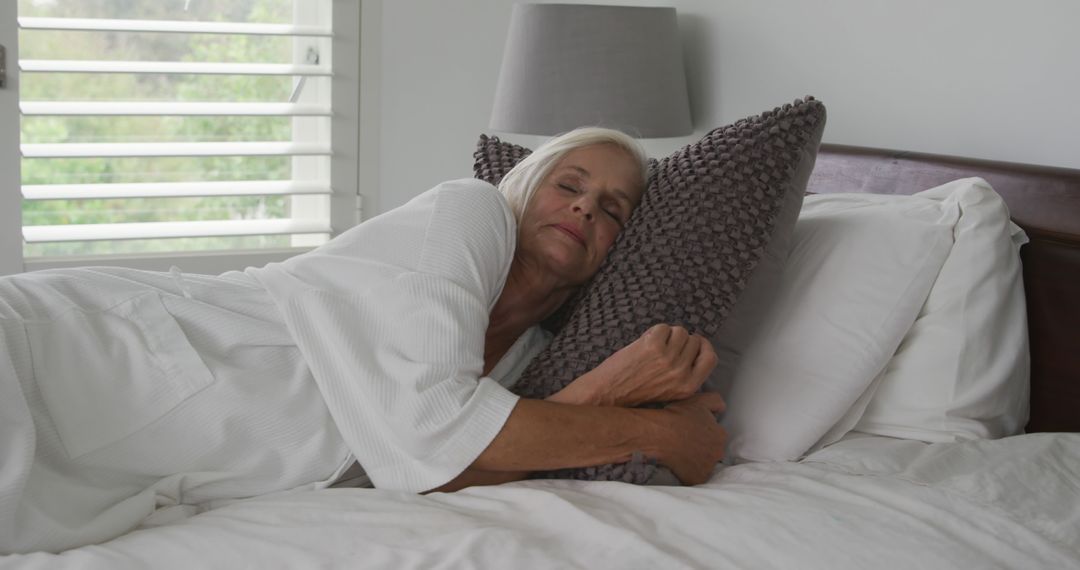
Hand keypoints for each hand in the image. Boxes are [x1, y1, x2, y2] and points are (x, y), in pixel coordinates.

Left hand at [553, 324, 717, 406]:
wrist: (610, 393)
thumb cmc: (638, 392)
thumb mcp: (672, 392)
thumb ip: (687, 374)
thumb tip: (698, 348)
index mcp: (689, 386)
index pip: (711, 358)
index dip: (704, 346)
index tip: (696, 342)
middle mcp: (681, 373)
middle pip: (693, 340)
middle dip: (680, 340)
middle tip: (665, 349)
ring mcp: (667, 358)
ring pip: (679, 331)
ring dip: (667, 335)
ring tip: (654, 348)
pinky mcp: (652, 346)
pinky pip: (662, 327)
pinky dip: (654, 332)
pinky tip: (644, 344)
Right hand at [648, 392, 727, 484]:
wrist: (658, 435)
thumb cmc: (677, 417)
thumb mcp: (699, 400)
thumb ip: (717, 402)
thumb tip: (722, 409)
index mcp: (720, 435)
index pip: (717, 436)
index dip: (704, 434)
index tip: (692, 432)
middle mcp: (718, 453)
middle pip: (712, 452)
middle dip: (702, 449)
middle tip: (686, 443)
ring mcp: (707, 467)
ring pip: (704, 465)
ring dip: (696, 461)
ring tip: (680, 454)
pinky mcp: (696, 479)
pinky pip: (694, 477)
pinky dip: (688, 473)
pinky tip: (678, 465)